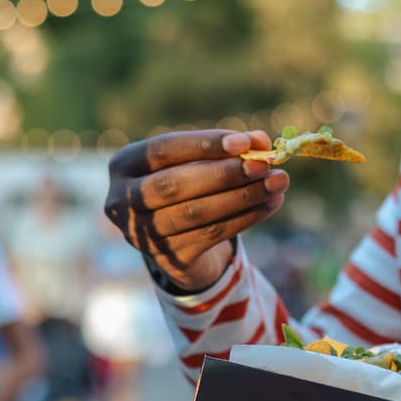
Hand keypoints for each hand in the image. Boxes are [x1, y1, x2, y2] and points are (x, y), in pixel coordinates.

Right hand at [104, 129, 289, 292]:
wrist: (173, 238)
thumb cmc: (185, 184)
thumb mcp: (194, 162)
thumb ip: (224, 148)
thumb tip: (261, 141)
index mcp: (123, 165)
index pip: (164, 149)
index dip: (204, 145)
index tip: (245, 141)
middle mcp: (122, 201)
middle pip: (174, 185)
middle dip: (224, 174)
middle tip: (264, 165)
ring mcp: (143, 234)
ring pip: (196, 213)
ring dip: (242, 196)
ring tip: (277, 183)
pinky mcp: (168, 259)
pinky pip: (211, 235)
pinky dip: (246, 217)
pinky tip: (270, 204)